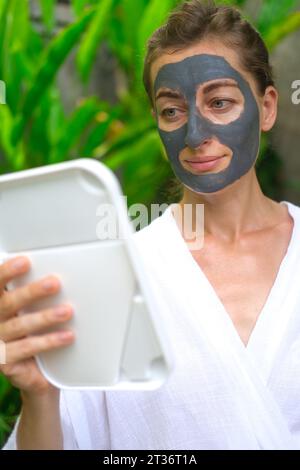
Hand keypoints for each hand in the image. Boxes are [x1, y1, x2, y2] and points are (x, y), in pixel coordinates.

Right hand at [0, 256, 73, 396]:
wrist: (35, 375)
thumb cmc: (33, 334)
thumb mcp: (32, 312)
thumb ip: (36, 295)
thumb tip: (59, 275)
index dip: (7, 272)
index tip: (25, 262)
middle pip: (9, 303)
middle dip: (32, 291)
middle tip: (54, 283)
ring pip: (20, 326)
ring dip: (46, 317)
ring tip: (67, 311)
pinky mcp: (6, 362)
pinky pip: (28, 348)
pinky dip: (49, 341)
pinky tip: (67, 336)